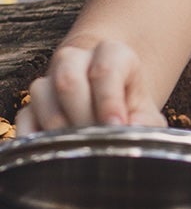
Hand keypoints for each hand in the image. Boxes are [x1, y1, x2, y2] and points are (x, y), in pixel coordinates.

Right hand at [16, 40, 167, 133]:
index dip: (109, 100)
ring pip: (41, 92)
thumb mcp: (148, 117)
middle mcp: (76, 60)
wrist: (113, 112)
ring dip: (59, 126)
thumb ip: (146, 124)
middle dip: (82, 115)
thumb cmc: (132, 112)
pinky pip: (24, 118)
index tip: (116, 126)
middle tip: (97, 140)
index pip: (104, 69)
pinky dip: (35, 137)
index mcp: (112, 55)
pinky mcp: (31, 106)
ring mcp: (50, 80)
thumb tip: (130, 132)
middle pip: (68, 80)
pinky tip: (52, 153)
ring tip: (80, 147)